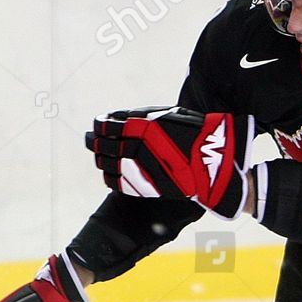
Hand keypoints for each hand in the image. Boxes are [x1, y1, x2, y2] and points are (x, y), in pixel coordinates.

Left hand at [85, 106, 254, 218]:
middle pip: (101, 145)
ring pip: (105, 164)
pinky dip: (108, 176)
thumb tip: (113, 117)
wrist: (211, 161)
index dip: (98, 125)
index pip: (105, 126)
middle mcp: (135, 148)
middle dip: (92, 141)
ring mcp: (138, 169)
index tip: (97, 124)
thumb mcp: (164, 114)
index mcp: (140, 128)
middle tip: (89, 139)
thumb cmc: (190, 131)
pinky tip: (109, 170)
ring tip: (99, 154)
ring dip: (99, 157)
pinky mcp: (143, 187)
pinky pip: (115, 183)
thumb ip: (136, 116)